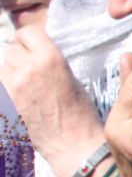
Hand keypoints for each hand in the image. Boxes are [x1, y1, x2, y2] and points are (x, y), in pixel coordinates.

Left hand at [0, 23, 105, 176]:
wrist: (73, 144)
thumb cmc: (79, 111)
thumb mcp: (71, 76)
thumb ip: (48, 59)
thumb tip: (31, 48)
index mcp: (50, 59)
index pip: (27, 32)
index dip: (31, 40)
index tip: (35, 48)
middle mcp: (27, 69)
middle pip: (12, 49)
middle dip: (21, 57)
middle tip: (34, 73)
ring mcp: (11, 86)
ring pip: (3, 66)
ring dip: (12, 72)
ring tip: (28, 88)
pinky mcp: (3, 102)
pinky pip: (1, 84)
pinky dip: (8, 88)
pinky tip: (21, 100)